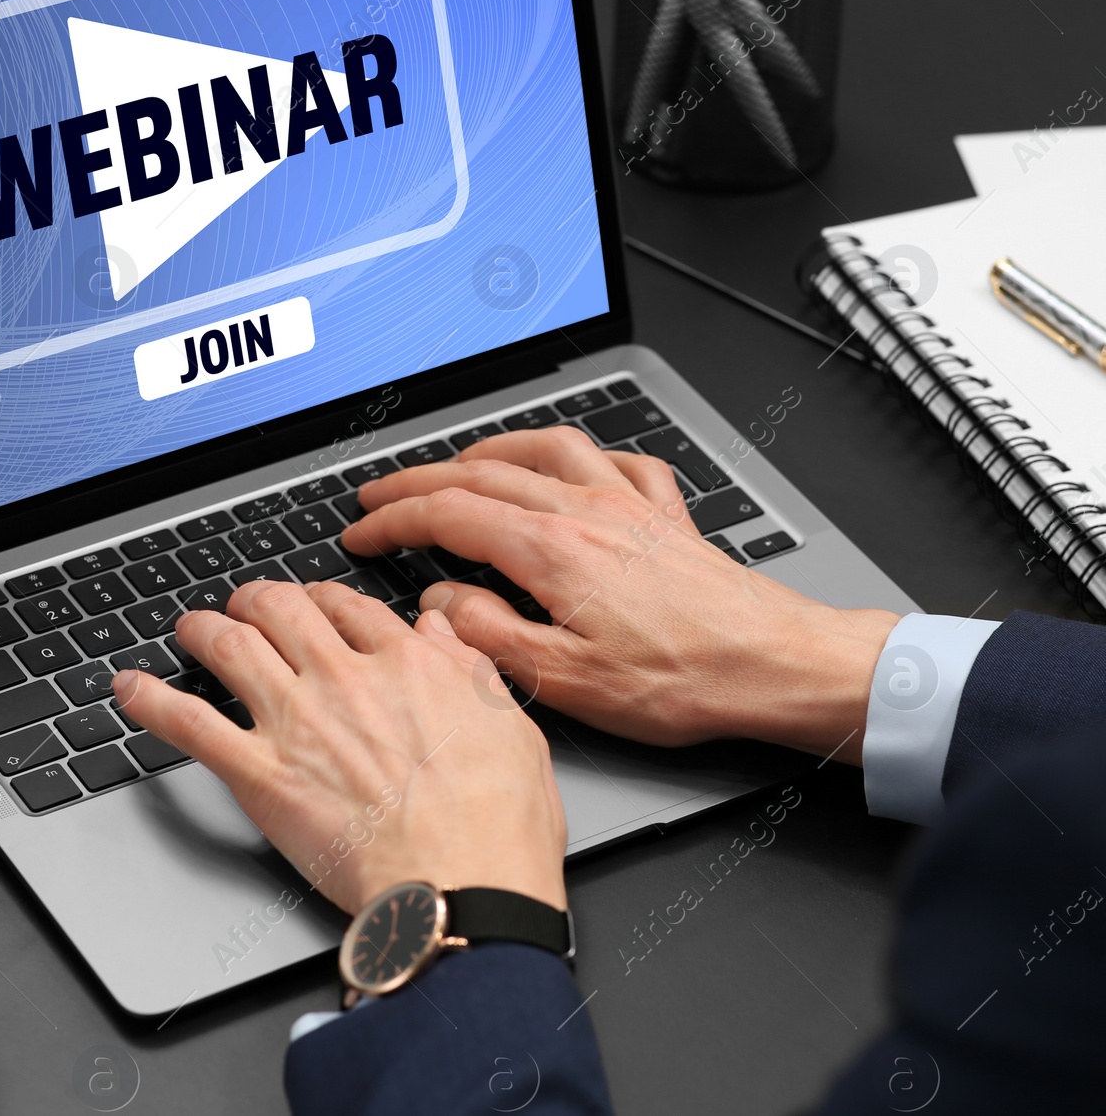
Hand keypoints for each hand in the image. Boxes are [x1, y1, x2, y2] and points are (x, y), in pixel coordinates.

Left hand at [111, 579, 567, 915]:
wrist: (461, 887)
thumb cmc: (495, 823)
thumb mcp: (510, 725)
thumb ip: (468, 666)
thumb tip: (440, 627)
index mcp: (406, 664)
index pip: (347, 606)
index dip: (322, 599)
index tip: (313, 604)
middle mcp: (343, 678)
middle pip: (280, 609)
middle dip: (255, 600)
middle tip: (245, 605)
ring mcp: (296, 722)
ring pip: (230, 648)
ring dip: (201, 630)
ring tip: (190, 628)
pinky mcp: (259, 774)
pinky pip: (189, 723)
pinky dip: (150, 701)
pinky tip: (128, 688)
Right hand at [344, 428, 896, 764]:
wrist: (771, 665)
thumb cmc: (680, 681)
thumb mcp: (565, 681)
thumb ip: (489, 635)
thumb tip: (441, 600)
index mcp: (552, 550)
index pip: (448, 514)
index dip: (393, 520)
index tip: (361, 531)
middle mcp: (586, 511)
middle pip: (482, 474)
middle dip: (418, 480)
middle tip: (379, 494)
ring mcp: (627, 506)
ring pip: (543, 450)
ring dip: (490, 450)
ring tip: (459, 464)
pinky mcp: (665, 516)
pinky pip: (615, 461)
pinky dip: (580, 456)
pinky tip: (574, 468)